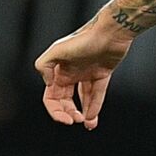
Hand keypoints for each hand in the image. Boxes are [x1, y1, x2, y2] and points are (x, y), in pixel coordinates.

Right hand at [34, 14, 133, 129]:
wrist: (111, 31)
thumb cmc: (85, 38)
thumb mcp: (57, 50)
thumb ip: (44, 65)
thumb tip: (48, 84)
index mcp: (58, 71)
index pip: (51, 98)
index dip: (55, 111)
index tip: (66, 119)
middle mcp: (71, 73)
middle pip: (65, 101)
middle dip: (69, 113)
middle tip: (77, 120)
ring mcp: (87, 73)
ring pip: (83, 98)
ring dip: (84, 112)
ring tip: (89, 124)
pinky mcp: (102, 73)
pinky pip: (97, 92)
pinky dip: (95, 104)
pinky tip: (94, 116)